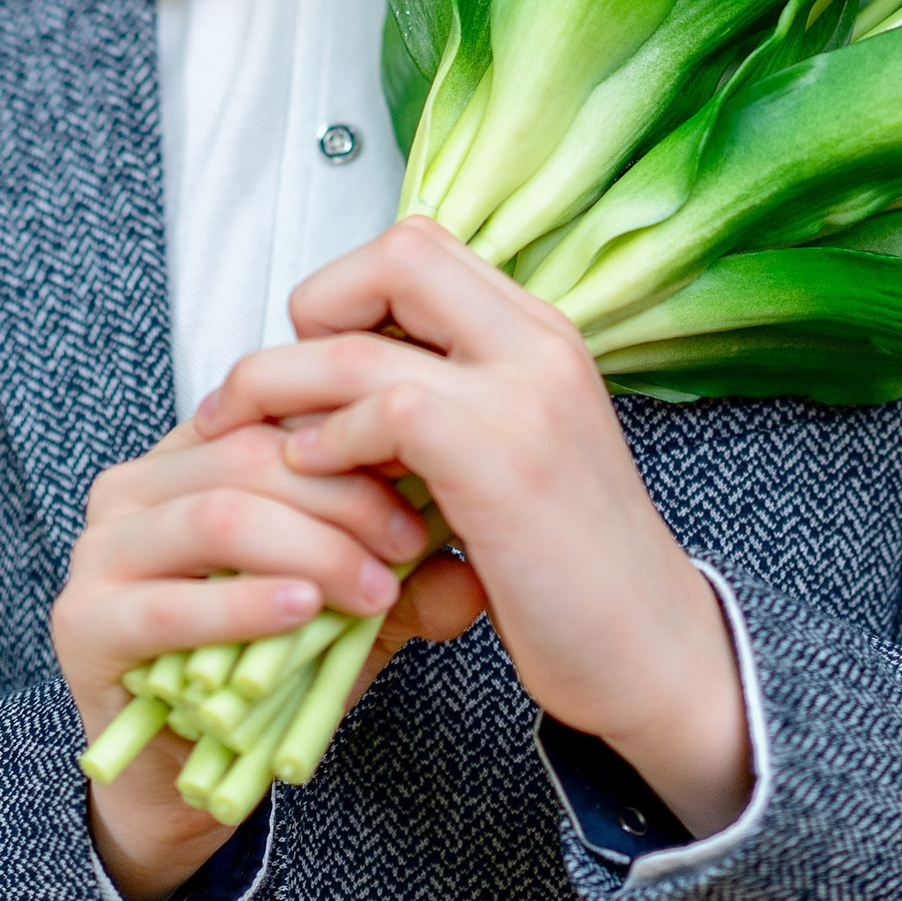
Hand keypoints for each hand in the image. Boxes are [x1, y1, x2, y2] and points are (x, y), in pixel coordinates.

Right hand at [55, 415, 483, 900]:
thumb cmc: (262, 670)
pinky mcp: (84, 622)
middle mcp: (134, 487)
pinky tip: (304, 612)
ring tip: (374, 587)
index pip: (275, 409)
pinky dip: (245, 604)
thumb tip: (467, 572)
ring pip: (218, 515)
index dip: (356, 433)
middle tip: (413, 542)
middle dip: (345, 495)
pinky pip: (173, 603)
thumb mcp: (343, 613)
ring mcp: (100, 552)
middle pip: (251, 454)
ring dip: (310, 549)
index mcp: (189, 456)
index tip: (428, 471)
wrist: (182, 776)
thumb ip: (398, 581)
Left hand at [196, 217, 752, 836]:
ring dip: (282, 385)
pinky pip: (383, 407)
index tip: (318, 360)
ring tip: (249, 435)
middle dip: (314, 308)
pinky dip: (328, 440)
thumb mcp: (509, 455)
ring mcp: (526, 395)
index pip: (421, 248)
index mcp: (540, 334)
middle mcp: (539, 343)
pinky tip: (316, 477)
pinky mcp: (503, 459)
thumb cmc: (568, 570)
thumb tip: (327, 388)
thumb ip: (443, 404)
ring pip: (363, 340)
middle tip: (279, 385)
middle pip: (396, 254)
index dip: (350, 291)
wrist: (652, 652)